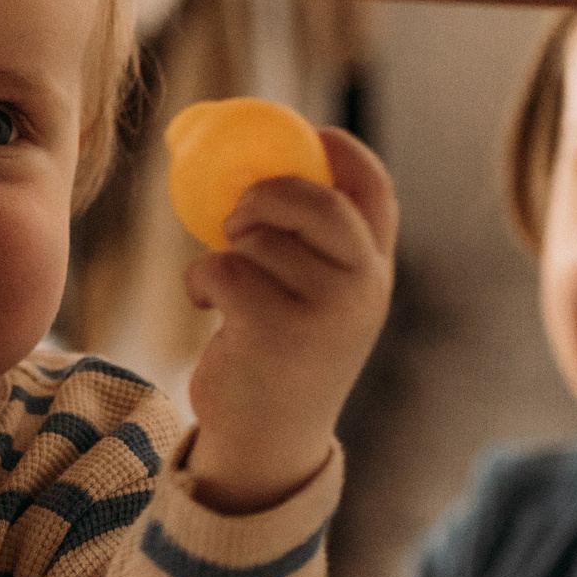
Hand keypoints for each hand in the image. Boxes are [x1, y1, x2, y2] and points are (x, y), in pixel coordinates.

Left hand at [180, 126, 397, 513]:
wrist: (268, 441)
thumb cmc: (280, 356)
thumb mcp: (313, 299)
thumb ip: (307, 243)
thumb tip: (244, 166)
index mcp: (375, 272)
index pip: (376, 191)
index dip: (343, 151)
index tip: (309, 135)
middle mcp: (363, 288)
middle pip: (318, 201)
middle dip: (267, 194)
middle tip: (237, 216)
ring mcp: (326, 311)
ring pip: (260, 238)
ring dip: (224, 252)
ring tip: (222, 287)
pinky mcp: (277, 331)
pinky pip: (224, 269)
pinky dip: (200, 279)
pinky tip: (205, 306)